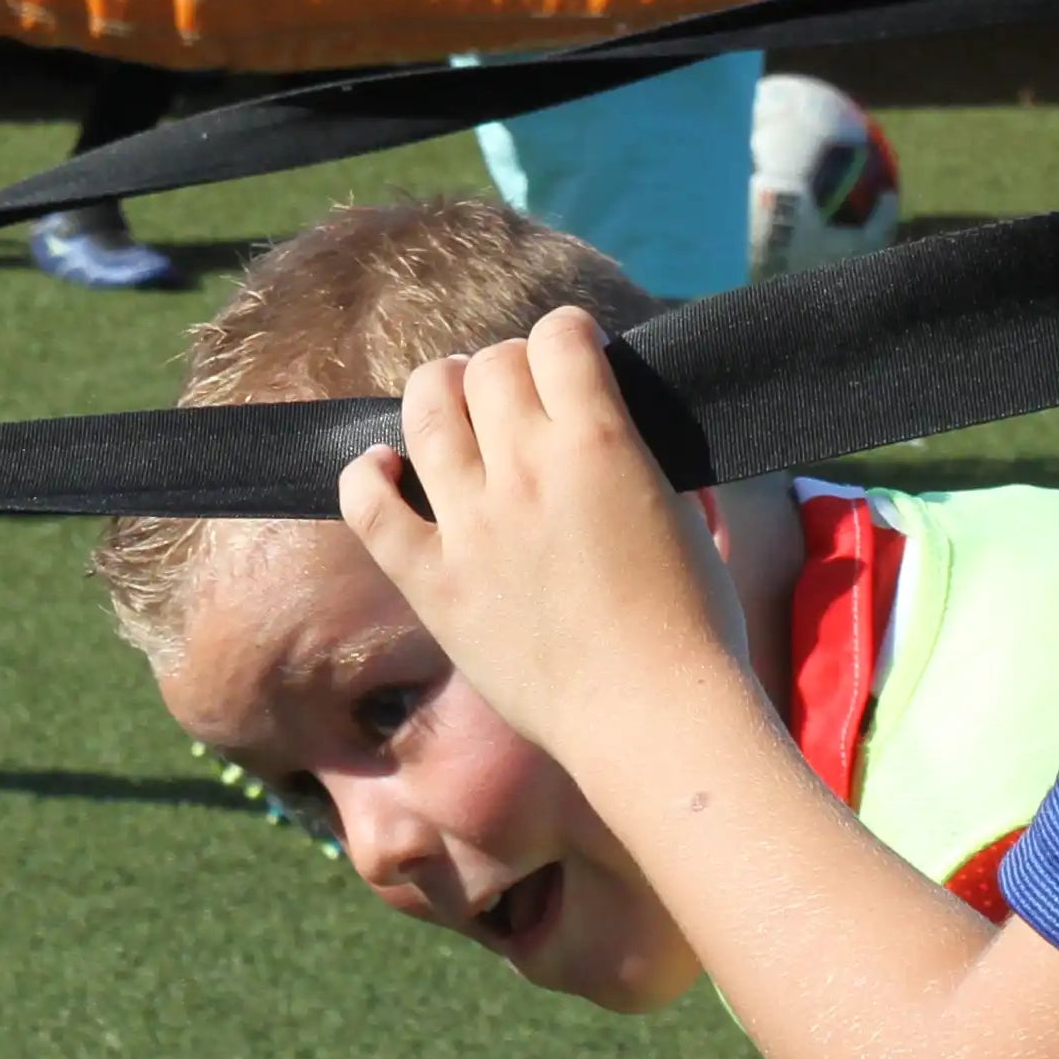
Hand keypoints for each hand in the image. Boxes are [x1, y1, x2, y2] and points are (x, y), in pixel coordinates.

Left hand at [338, 310, 742, 764]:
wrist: (655, 720)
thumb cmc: (692, 626)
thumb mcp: (684, 508)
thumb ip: (636, 454)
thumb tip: (604, 421)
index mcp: (600, 444)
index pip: (559, 337)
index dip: (567, 337)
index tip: (571, 356)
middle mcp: (526, 470)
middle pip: (491, 365)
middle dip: (508, 367)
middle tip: (517, 395)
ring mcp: (470, 525)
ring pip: (425, 409)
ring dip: (440, 392)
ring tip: (454, 404)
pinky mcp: (432, 580)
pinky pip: (367, 505)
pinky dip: (365, 474)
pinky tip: (384, 467)